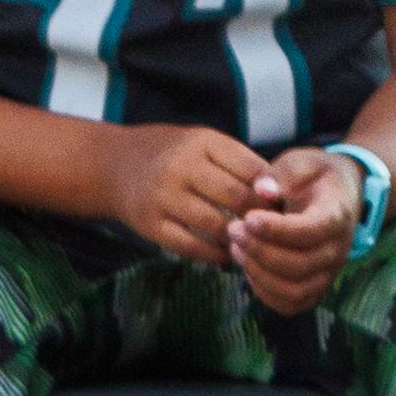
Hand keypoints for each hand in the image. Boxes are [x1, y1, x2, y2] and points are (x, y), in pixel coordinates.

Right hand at [103, 124, 264, 264]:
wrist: (115, 165)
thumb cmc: (174, 155)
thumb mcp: (204, 143)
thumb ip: (239, 163)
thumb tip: (279, 194)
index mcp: (202, 142)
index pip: (251, 167)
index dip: (272, 190)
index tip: (281, 204)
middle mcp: (181, 166)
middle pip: (236, 197)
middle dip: (260, 216)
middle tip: (271, 228)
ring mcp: (163, 197)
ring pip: (216, 225)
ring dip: (239, 238)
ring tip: (250, 243)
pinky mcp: (151, 225)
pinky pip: (191, 247)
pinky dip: (215, 254)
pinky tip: (226, 253)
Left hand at [227, 146, 362, 316]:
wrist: (339, 193)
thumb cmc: (315, 176)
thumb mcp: (301, 162)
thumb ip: (282, 174)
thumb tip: (262, 190)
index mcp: (337, 214)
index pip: (310, 231)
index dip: (277, 229)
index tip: (248, 218)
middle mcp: (337, 249)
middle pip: (299, 265)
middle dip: (260, 250)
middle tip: (233, 229)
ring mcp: (328, 272)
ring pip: (294, 290)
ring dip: (259, 273)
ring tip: (236, 248)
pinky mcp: (315, 287)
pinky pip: (291, 303)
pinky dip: (265, 292)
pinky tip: (248, 267)